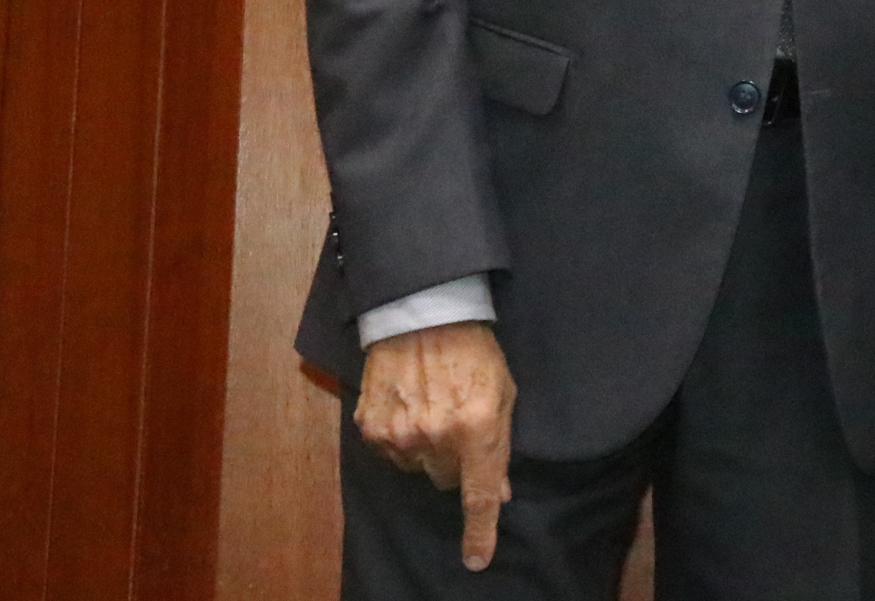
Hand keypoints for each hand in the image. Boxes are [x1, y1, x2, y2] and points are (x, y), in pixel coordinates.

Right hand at [355, 321, 515, 569]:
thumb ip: (500, 444)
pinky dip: (400, 438)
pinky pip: (390, 453)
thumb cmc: (474, 351)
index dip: (480, 532)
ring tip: (432, 407)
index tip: (477, 559)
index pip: (477, 494)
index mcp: (476, 428)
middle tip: (458, 423)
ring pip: (417, 468)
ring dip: (426, 449)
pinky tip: (408, 405)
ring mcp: (400, 434)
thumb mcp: (502, 393)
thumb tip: (498, 492)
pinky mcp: (371, 427)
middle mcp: (436, 436)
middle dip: (455, 461)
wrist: (423, 315)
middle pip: (445, 480)